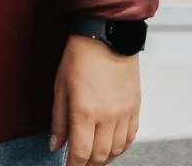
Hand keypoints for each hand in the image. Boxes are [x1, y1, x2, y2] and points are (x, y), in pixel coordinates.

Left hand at [51, 35, 140, 164]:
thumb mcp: (60, 87)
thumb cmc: (79, 58)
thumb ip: (59, 120)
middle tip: (79, 164)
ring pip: (117, 149)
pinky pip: (131, 137)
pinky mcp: (135, 109)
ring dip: (105, 158)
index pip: (81, 151)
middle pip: (100, 155)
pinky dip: (121, 147)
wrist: (107, 38)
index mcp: (84, 111)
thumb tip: (56, 145)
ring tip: (94, 158)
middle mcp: (107, 117)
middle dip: (89, 165)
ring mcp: (124, 114)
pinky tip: (112, 147)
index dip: (74, 165)